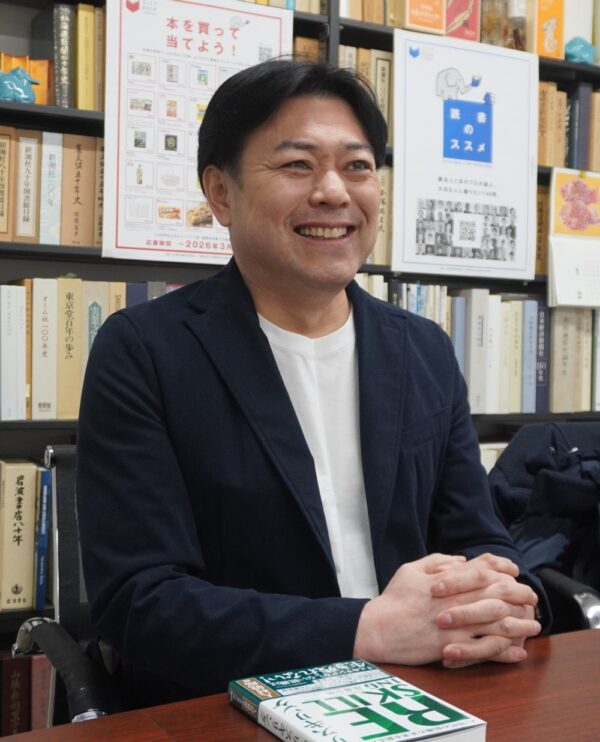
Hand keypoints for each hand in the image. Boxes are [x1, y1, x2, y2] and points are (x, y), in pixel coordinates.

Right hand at [353, 553, 539, 667]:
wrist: (378, 629)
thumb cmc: (393, 599)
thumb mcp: (410, 570)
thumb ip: (437, 561)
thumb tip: (461, 559)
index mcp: (444, 582)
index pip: (480, 572)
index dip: (501, 571)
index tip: (515, 573)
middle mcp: (453, 603)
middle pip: (494, 596)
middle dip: (517, 596)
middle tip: (532, 597)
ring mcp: (453, 626)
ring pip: (494, 624)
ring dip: (518, 624)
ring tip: (533, 625)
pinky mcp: (451, 648)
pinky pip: (484, 650)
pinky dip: (504, 651)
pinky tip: (517, 651)